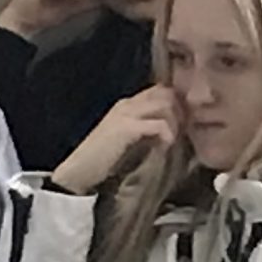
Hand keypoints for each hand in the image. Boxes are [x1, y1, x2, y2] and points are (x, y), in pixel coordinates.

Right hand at [52, 86, 179, 193]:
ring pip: (166, 104)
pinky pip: (159, 124)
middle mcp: (126, 103)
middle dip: (180, 110)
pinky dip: (167, 135)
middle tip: (183, 131)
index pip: (160, 90)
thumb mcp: (127, 139)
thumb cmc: (103, 160)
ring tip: (173, 140)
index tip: (182, 123)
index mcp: (126, 104)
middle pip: (166, 92)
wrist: (78, 172)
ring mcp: (125, 114)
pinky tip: (165, 147)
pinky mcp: (126, 128)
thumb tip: (171, 130)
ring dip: (176, 122)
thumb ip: (145, 129)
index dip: (176, 103)